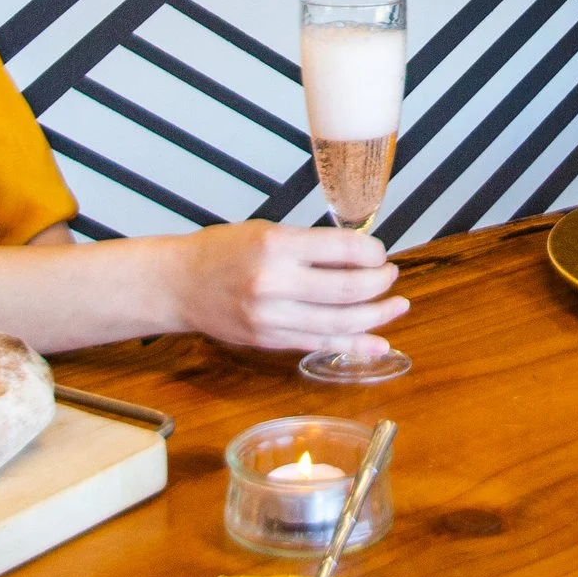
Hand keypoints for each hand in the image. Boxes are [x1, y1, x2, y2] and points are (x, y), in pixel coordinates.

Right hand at [158, 221, 407, 355]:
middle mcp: (274, 283)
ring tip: (398, 306)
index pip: (341, 248)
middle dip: (379, 282)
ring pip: (339, 322)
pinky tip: (379, 342)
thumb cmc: (223, 251)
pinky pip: (320, 344)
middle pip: (346, 288)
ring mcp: (271, 317)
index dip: (371, 252)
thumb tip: (361, 256)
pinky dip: (354, 345)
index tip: (379, 252)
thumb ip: (311, 246)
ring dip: (376, 315)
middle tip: (391, 275)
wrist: (180, 284)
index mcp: (275, 245)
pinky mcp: (270, 341)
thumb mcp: (268, 231)